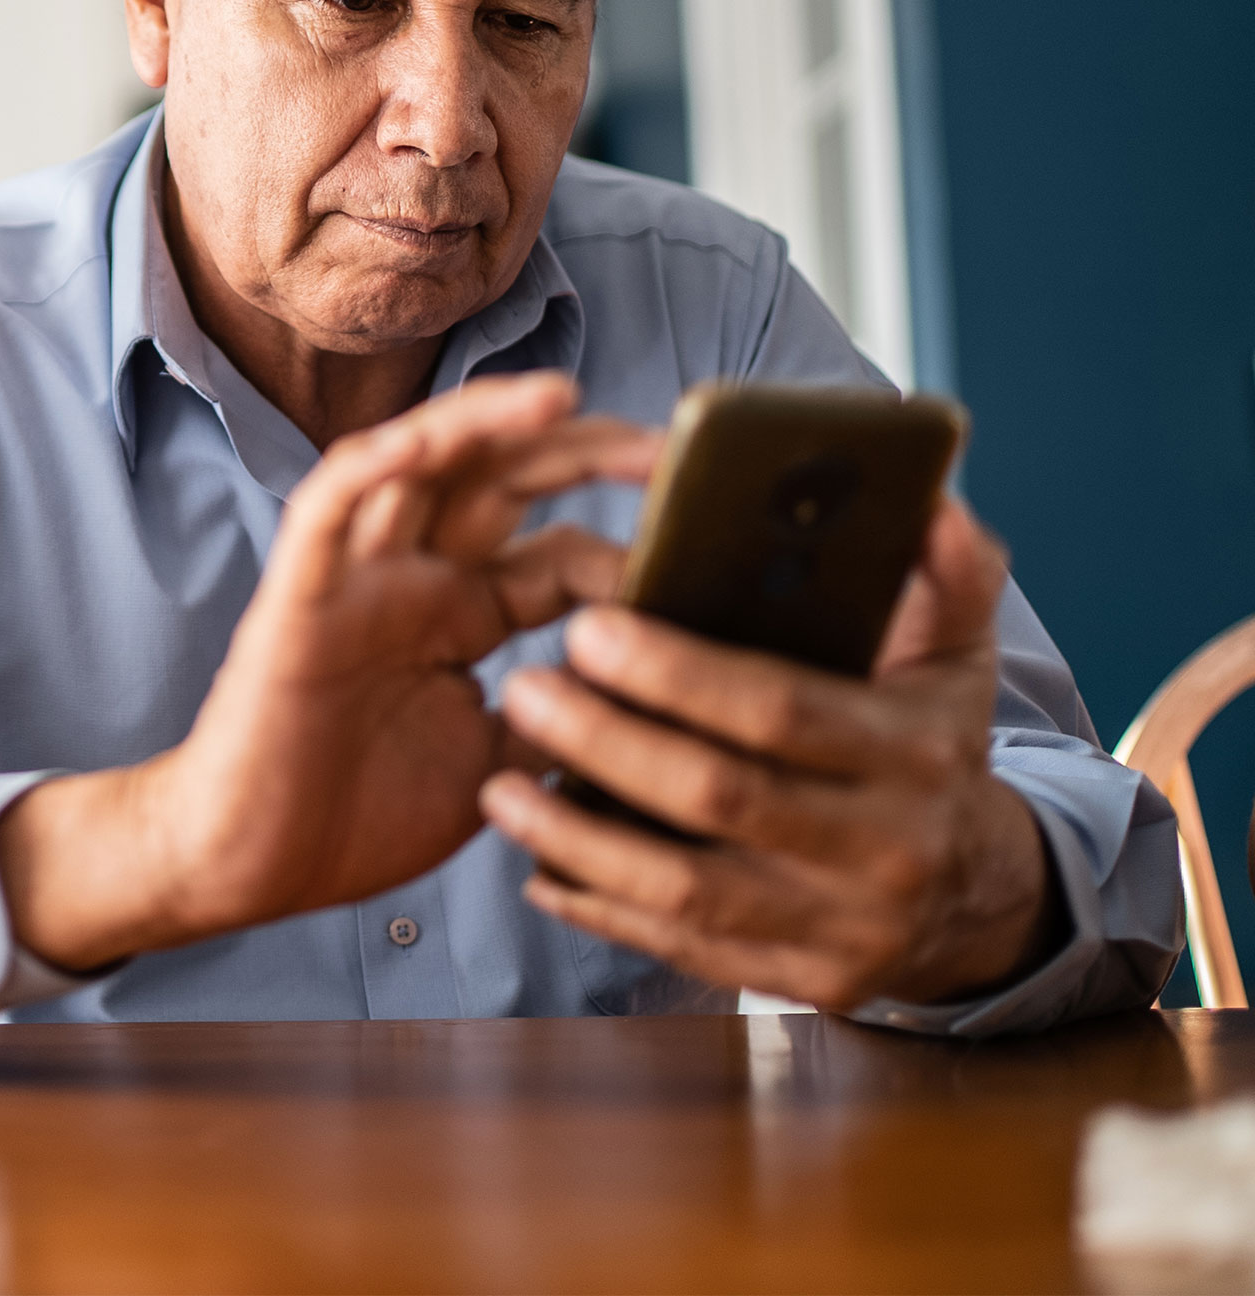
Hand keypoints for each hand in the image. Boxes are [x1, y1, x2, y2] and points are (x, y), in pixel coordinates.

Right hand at [0, 374, 657, 971]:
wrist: (249, 869)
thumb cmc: (357, 818)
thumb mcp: (494, 769)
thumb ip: (558, 722)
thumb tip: (654, 704)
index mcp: (465, 614)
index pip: (559, 551)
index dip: (629, 544)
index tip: (703, 550)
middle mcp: (417, 577)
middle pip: (503, 481)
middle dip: (583, 454)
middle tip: (669, 449)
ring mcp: (358, 578)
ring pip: (421, 466)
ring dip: (486, 424)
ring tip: (562, 398)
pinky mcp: (300, 595)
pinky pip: (329, 507)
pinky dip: (373, 465)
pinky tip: (426, 439)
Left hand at [479, 499, 1058, 1009]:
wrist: (980, 899)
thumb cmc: (936, 748)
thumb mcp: (957, 657)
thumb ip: (947, 571)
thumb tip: (927, 497)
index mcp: (912, 754)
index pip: (782, 710)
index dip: (679, 674)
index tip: (587, 627)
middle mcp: (881, 848)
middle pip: (719, 798)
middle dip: (608, 742)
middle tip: (522, 689)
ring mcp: (839, 929)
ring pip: (686, 891)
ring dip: (580, 838)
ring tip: (498, 788)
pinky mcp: (799, 981)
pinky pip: (682, 952)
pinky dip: (602, 909)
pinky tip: (535, 867)